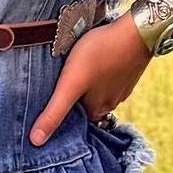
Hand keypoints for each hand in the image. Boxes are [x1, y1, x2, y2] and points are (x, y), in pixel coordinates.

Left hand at [30, 19, 151, 142]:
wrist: (137, 30)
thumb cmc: (100, 53)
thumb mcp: (71, 83)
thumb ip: (54, 112)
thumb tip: (36, 141)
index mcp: (97, 110)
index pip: (74, 120)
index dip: (60, 114)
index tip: (46, 105)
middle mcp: (112, 103)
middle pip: (86, 105)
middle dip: (73, 98)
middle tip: (56, 85)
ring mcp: (122, 86)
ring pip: (98, 90)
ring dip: (86, 84)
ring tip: (72, 72)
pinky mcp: (128, 69)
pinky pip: (109, 76)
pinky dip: (100, 72)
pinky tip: (93, 61)